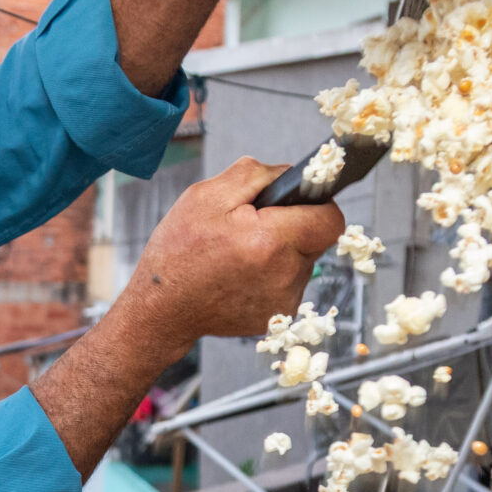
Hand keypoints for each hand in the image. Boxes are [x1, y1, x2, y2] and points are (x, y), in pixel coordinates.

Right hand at [121, 157, 346, 351]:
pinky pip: (289, 284)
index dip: (317, 204)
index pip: (330, 218)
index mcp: (269, 241)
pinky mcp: (277, 317)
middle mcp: (284, 276)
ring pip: (303, 262)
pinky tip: (241, 275)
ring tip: (241, 254)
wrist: (161, 310)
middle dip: (293, 226)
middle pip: (317, 239)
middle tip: (254, 228)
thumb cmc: (177, 252)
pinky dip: (271, 275)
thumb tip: (291, 174)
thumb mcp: (206, 196)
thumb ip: (256, 174)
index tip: (295, 203)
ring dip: (281, 251)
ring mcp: (283, 302)